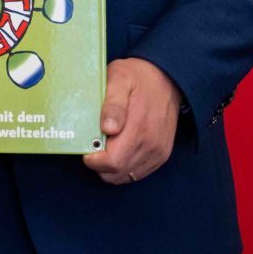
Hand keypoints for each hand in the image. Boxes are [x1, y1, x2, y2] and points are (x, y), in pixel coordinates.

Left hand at [84, 57, 179, 185]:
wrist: (167, 79)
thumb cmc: (138, 77)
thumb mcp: (120, 79)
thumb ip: (113, 104)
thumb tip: (108, 129)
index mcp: (139, 128)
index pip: (113, 162)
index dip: (94, 160)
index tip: (86, 148)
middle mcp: (151, 145)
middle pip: (117, 173)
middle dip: (100, 165)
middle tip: (93, 146)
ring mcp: (158, 151)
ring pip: (127, 176)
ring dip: (111, 168)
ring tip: (105, 147)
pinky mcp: (162, 154)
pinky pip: (139, 172)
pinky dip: (125, 167)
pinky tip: (118, 150)